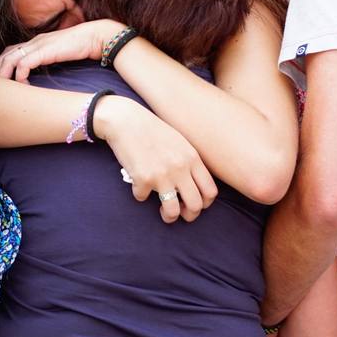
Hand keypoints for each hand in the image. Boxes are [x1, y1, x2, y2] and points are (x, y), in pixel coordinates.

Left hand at [0, 19, 124, 81]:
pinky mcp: (44, 51)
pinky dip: (20, 76)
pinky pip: (24, 64)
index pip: (10, 51)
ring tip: (4, 89)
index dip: (3, 65)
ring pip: (10, 59)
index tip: (2, 80)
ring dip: (4, 74)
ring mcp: (38, 45)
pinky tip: (24, 86)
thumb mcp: (60, 54)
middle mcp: (34, 42)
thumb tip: (42, 75)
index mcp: (36, 42)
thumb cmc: (82, 47)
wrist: (96, 37)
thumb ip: (49, 60)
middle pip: (5, 55)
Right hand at [93, 95, 218, 222]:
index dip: (205, 203)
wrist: (126, 120)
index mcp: (192, 158)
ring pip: (172, 211)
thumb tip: (195, 187)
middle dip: (189, 215)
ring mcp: (161, 174)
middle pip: (195, 205)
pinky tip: (137, 182)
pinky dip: (139, 194)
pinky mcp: (142, 178)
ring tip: (164, 212)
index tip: (195, 203)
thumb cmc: (152, 130)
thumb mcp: (179, 142)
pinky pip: (142, 198)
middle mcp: (180, 168)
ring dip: (168, 216)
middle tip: (181, 213)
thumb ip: (189, 162)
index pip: (210, 191)